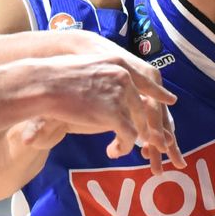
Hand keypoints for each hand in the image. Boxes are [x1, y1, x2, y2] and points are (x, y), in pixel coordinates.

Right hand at [36, 54, 182, 171]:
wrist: (44, 84)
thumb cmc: (57, 78)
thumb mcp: (88, 68)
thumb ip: (105, 77)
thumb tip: (110, 87)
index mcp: (119, 64)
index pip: (147, 79)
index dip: (159, 92)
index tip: (170, 100)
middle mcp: (124, 77)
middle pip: (145, 106)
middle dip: (151, 126)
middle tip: (155, 141)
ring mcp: (120, 94)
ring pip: (139, 123)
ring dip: (136, 140)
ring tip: (131, 150)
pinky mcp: (113, 114)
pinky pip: (129, 136)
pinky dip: (123, 147)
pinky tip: (112, 152)